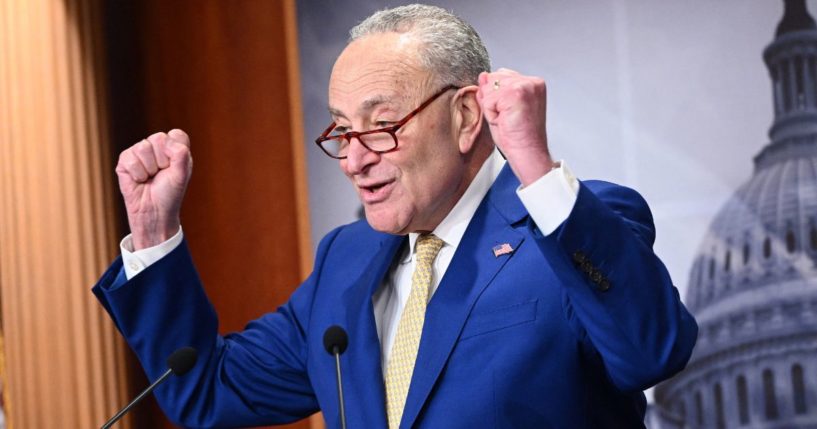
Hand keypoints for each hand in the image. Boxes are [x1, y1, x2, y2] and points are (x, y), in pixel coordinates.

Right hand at [115, 129, 191, 249]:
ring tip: (150, 178)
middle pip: (158, 138)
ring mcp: (139, 152)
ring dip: (149, 168)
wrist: (154, 211)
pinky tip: (139, 180)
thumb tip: (167, 138)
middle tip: (161, 174)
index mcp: (174, 148)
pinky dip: (137, 174)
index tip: (175, 167)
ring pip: (143, 147)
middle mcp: (157, 147)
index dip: (176, 151)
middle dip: (162, 161)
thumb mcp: (182, 174)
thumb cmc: (169, 193)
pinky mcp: (124, 161)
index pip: (176, 135)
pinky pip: (130, 158)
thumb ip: (181, 154)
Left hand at [477, 68, 554, 185]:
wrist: (528, 153)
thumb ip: (492, 91)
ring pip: (489, 89)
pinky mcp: (516, 93)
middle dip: (493, 101)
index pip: (500, 76)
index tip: (510, 114)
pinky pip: (488, 100)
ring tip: (507, 120)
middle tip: (508, 118)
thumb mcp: (501, 109)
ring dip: (492, 108)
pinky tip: (505, 122)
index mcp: (532, 83)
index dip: (497, 97)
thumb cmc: (518, 137)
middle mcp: (531, 81)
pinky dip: (491, 114)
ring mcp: (525, 86)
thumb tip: (483, 76)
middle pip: (493, 79)